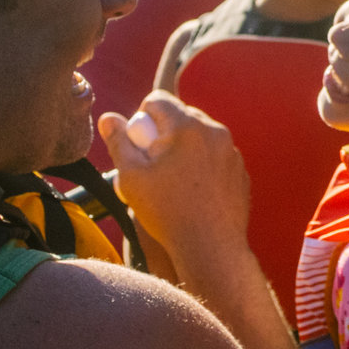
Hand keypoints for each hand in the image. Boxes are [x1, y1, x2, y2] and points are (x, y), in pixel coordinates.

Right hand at [99, 91, 250, 266]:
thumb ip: (119, 142)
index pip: (157, 101)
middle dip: (163, 134)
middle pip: (180, 116)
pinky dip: (202, 166)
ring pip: (200, 136)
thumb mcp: (131, 177)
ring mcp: (231, 151)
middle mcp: (215, 131)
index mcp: (187, 126)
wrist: (210, 247)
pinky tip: (192, 192)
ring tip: (173, 182)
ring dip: (184, 149)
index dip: (141, 120)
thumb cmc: (167, 211)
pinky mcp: (240, 171)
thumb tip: (109, 119)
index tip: (139, 147)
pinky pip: (216, 156)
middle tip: (154, 166)